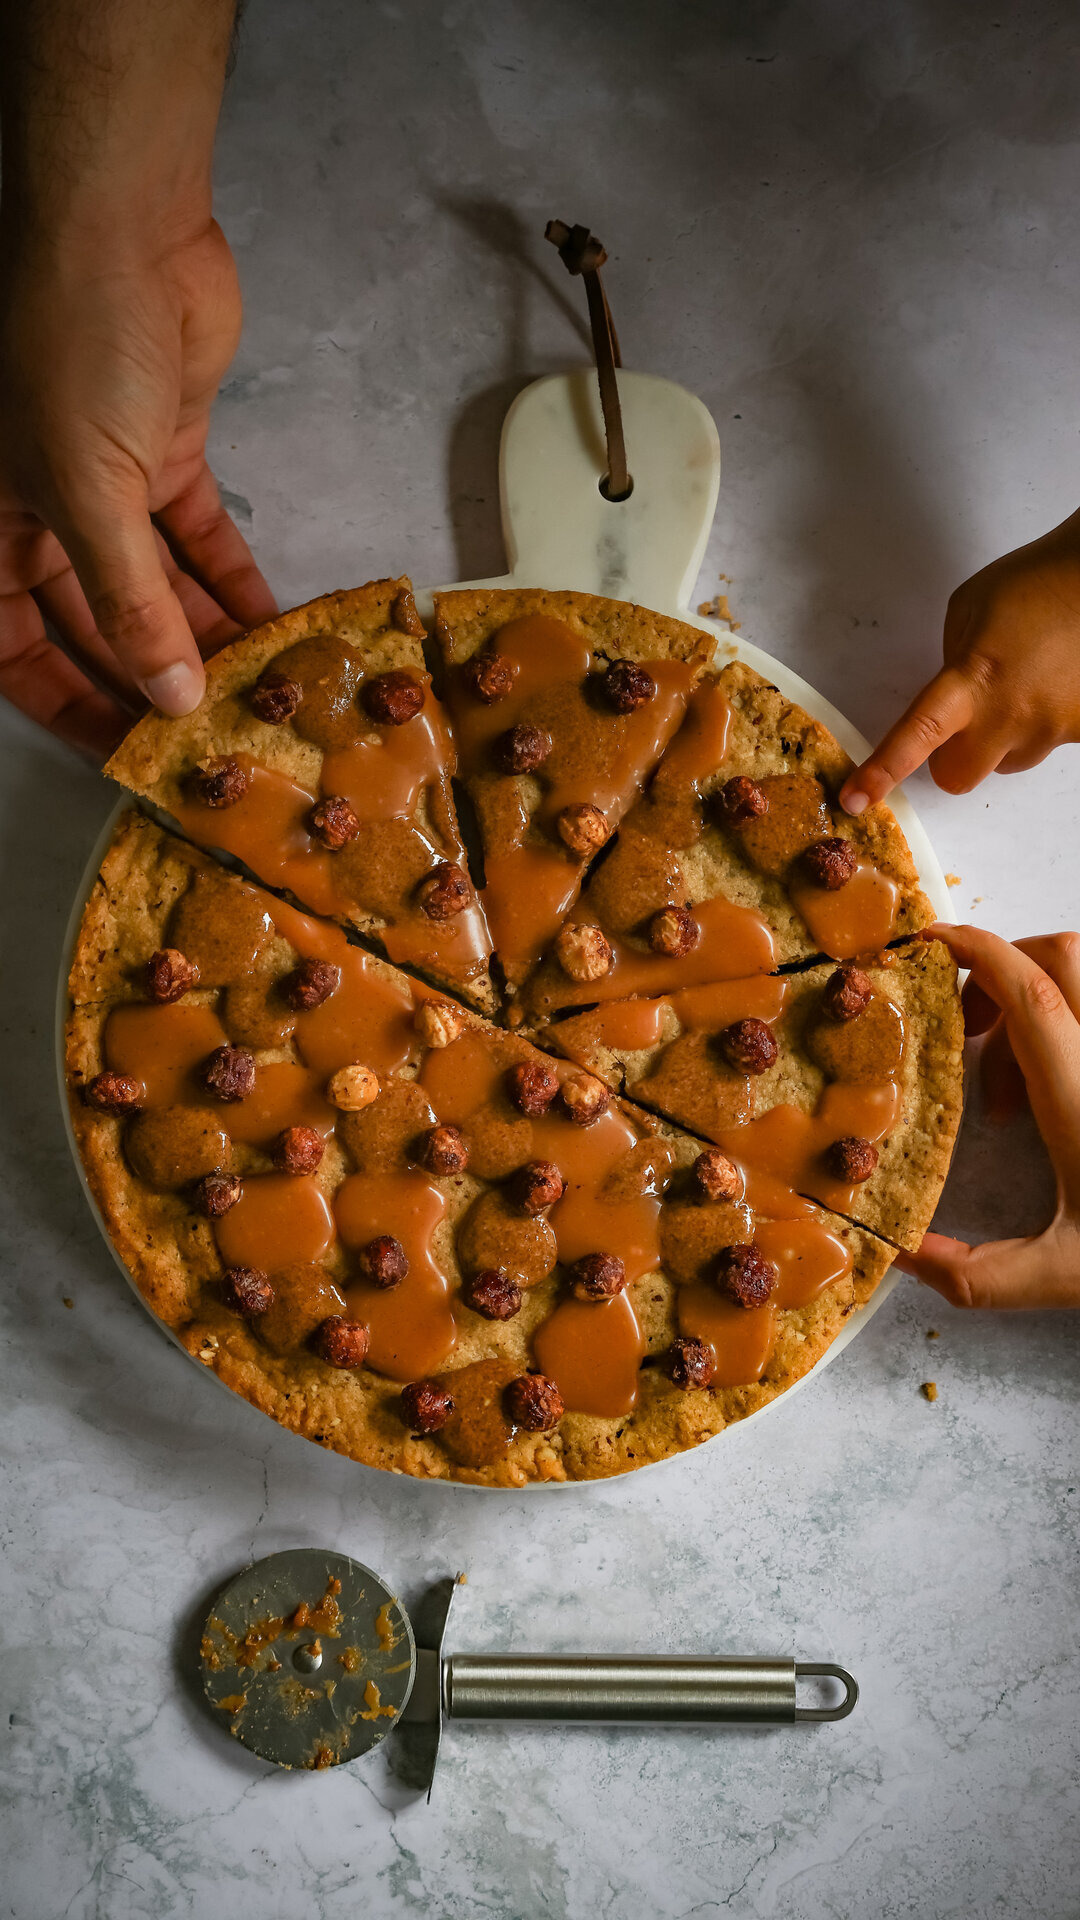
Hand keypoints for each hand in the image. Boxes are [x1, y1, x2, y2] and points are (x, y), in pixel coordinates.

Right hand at [0, 218, 276, 755]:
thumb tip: (169, 697)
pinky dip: (232, 581)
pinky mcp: (165, 454)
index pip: (14, 645)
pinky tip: (272, 627)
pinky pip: (196, 540)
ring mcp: (106, 484)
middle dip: (149, 679)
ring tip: (257, 691)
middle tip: (212, 736)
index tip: (124, 755)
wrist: (120, 228)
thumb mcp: (87, 493)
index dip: (64, 703)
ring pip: (154, 586)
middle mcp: (39, 513)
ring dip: (203, 637)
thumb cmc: (68, 347)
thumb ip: (128, 602)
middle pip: (92, 625)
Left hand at [840, 511, 1079, 811]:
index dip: (884, 770)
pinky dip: (1042, 724)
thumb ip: (951, 666)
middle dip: (951, 759)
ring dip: (1001, 739)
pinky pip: (1046, 745)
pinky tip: (1051, 685)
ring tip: (1023, 686)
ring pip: (1006, 763)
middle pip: (958, 778)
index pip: (917, 736)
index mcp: (971, 678)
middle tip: (963, 722)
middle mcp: (1011, 714)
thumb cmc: (1033, 584)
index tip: (856, 799)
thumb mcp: (966, 613)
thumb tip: (950, 698)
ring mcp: (1052, 729)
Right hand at [898, 924, 1079, 1308]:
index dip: (976, 952)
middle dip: (999, 973)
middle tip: (969, 1033)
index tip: (931, 946)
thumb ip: (980, 1275)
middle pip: (1058, 956)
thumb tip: (906, 1256)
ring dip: (1036, 1000)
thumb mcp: (1067, 1276)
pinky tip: (1061, 1086)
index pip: (1028, 993)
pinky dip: (1069, 1022)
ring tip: (1016, 1076)